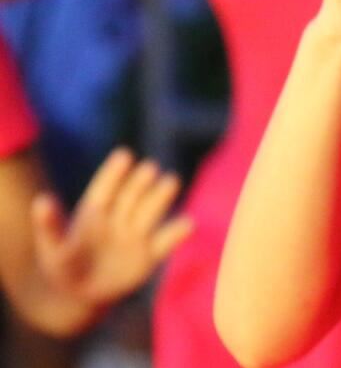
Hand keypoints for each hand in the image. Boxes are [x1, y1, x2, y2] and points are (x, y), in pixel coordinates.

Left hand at [31, 148, 191, 306]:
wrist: (81, 296)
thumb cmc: (63, 267)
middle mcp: (119, 217)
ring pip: (150, 211)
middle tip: (150, 168)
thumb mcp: (50, 249)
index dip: (113, 173)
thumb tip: (40, 200)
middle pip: (131, 195)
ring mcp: (136, 234)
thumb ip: (48, 226)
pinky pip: (165, 241)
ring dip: (160, 196)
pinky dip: (177, 233)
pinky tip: (188, 224)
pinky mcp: (150, 254)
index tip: (124, 155)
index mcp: (94, 212)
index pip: (105, 188)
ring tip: (170, 181)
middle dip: (140, 182)